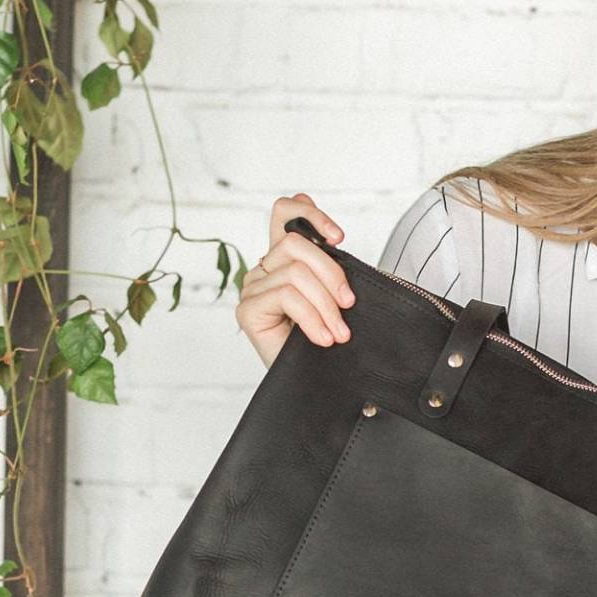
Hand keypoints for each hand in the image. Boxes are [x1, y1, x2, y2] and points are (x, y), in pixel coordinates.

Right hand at [233, 193, 354, 366]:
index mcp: (284, 258)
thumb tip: (334, 237)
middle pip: (297, 245)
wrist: (315, 384)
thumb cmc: (324, 340)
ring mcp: (253, 288)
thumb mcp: (334, 295)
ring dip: (326, 305)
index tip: (339, 238)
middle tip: (348, 305)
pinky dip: (312, 318)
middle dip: (332, 273)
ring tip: (339, 332)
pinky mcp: (247, 310)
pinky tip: (323, 338)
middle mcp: (264, 269)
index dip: (310, 214)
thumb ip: (330, 266)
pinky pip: (286, 296)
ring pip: (295, 273)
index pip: (284, 212)